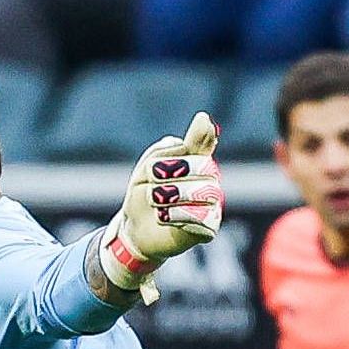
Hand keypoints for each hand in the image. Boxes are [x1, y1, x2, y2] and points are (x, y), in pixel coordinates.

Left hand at [99, 112, 222, 303]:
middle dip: (174, 171)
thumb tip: (205, 119)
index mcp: (197, 162)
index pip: (204, 144)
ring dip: (171, 195)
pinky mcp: (208, 229)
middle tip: (152, 180)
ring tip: (154, 200)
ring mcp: (212, 205)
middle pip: (205, 167)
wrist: (135, 229)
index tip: (194, 126)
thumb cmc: (144, 194)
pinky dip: (176, 216)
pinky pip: (201, 218)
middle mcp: (210, 182)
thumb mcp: (149, 167)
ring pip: (205, 192)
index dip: (200, 136)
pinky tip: (162, 216)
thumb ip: (174, 148)